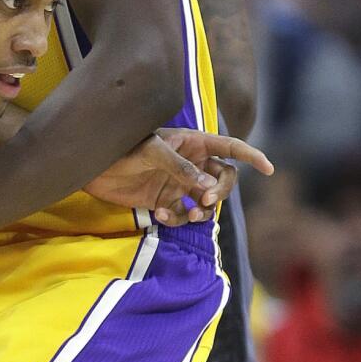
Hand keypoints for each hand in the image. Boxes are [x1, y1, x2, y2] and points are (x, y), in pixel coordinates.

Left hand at [83, 129, 273, 224]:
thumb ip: (180, 168)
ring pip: (206, 201)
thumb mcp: (150, 153)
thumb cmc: (119, 148)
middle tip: (206, 201)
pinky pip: (183, 214)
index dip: (251, 155)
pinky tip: (159, 216)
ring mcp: (178, 182)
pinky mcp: (164, 200)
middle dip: (221, 192)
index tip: (269, 169)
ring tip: (186, 215)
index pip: (229, 147)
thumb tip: (208, 190)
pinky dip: (177, 219)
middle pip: (224, 179)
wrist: (90, 167)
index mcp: (191, 142)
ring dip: (202, 212)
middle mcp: (189, 162)